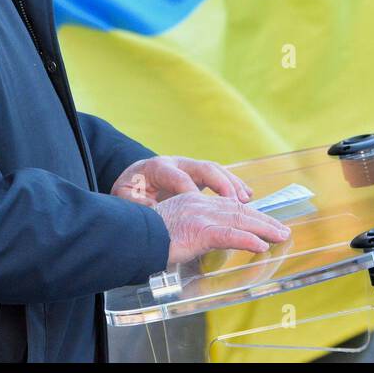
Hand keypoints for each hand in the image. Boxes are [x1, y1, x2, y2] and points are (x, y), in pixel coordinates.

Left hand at [112, 155, 250, 206]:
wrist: (134, 178)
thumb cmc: (130, 190)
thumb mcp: (126, 196)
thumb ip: (136, 203)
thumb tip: (150, 209)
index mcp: (158, 167)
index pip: (177, 177)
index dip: (190, 191)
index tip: (201, 208)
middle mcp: (177, 162)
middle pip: (202, 168)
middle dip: (220, 184)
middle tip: (234, 202)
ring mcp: (190, 166)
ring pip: (215, 170)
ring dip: (232, 184)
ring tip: (245, 200)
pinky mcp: (199, 174)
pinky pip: (220, 176)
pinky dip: (234, 185)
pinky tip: (247, 196)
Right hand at [154, 192, 290, 266]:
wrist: (129, 235)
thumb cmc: (144, 236)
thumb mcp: (171, 227)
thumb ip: (188, 230)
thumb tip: (201, 242)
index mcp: (193, 202)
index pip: (227, 207)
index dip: (249, 214)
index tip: (263, 221)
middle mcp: (199, 204)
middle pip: (239, 211)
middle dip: (263, 220)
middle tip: (282, 230)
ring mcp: (200, 216)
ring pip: (239, 220)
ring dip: (264, 228)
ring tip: (281, 236)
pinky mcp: (199, 230)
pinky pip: (229, 235)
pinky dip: (247, 239)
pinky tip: (261, 245)